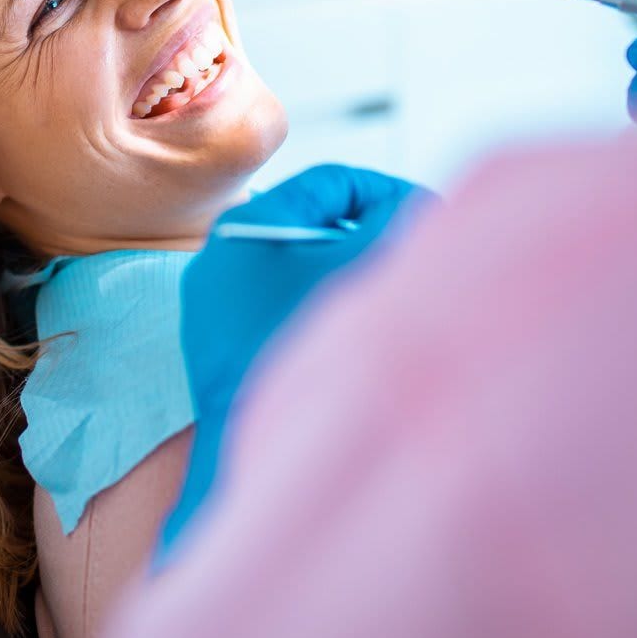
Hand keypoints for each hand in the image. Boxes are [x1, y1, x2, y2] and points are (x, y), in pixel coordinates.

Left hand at [156, 164, 429, 564]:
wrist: (263, 454)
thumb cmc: (320, 349)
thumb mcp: (371, 265)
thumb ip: (397, 219)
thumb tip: (408, 207)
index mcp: (245, 226)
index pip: (329, 184)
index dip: (388, 193)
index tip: (426, 214)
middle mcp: (217, 260)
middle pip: (311, 225)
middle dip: (369, 236)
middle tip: (414, 256)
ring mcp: (210, 310)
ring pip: (296, 270)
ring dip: (348, 276)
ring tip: (392, 299)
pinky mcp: (217, 354)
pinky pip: (276, 310)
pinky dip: (321, 310)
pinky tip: (356, 337)